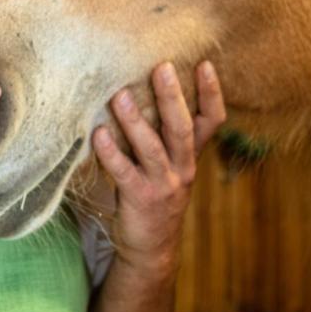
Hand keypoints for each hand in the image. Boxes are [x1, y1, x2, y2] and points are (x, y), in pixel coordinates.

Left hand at [91, 61, 225, 273]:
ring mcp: (163, 184)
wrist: (151, 248)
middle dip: (172, 97)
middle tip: (161, 67)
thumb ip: (163, 135)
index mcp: (191, 156)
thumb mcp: (170, 165)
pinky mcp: (140, 199)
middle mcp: (183, 168)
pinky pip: (124, 172)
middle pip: (181, 128)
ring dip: (135, 121)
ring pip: (152, 148)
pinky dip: (110, 152)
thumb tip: (140, 88)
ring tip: (120, 95)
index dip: (212, 93)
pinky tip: (98, 134)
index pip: (212, 121)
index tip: (205, 63)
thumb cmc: (154, 194)